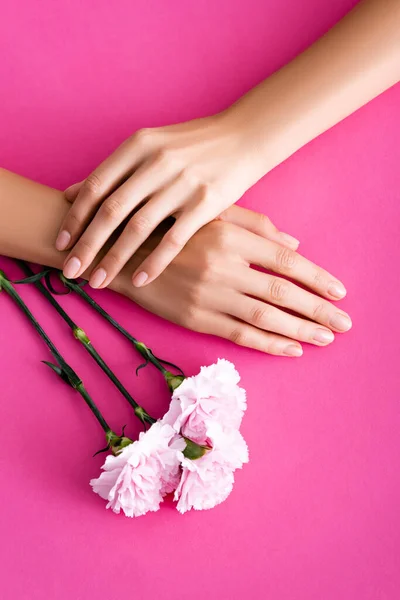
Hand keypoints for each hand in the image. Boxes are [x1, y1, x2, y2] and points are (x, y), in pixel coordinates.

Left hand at [56, 112, 274, 288]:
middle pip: (111, 210)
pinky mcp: (207, 202)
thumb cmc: (191, 146)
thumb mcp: (148, 147)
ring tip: (98, 281)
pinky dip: (154, 261)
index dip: (75, 216)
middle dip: (87, 244)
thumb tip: (71, 194)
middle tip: (70, 271)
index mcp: (138, 146)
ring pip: (138, 227)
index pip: (97, 186)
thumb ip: (112, 171)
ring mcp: (182, 182)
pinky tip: (139, 280)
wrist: (243, 138)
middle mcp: (157, 162)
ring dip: (114, 258)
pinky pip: (174, 239)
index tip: (60, 243)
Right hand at [112, 206, 350, 355]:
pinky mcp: (195, 318)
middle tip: (345, 323)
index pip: (285, 261)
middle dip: (318, 309)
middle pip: (282, 293)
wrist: (118, 252)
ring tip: (326, 337)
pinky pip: (239, 335)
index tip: (340, 291)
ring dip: (301, 330)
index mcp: (229, 235)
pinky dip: (269, 343)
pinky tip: (292, 349)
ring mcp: (208, 295)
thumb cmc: (169, 227)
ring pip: (265, 318)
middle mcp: (222, 266)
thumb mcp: (210, 213)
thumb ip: (255, 225)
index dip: (316, 277)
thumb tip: (296, 243)